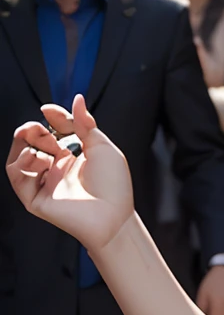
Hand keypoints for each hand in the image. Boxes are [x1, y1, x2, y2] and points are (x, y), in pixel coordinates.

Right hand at [6, 95, 133, 251]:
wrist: (114, 215)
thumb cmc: (114, 185)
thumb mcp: (101, 146)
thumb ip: (85, 123)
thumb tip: (76, 99)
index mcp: (71, 157)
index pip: (51, 132)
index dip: (48, 120)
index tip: (48, 110)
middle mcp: (55, 170)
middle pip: (30, 143)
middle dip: (32, 130)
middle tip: (43, 130)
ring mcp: (44, 183)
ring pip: (18, 158)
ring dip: (25, 145)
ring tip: (45, 146)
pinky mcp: (35, 199)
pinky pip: (17, 177)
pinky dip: (22, 163)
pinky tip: (39, 159)